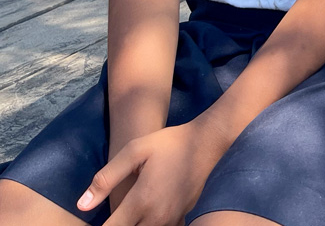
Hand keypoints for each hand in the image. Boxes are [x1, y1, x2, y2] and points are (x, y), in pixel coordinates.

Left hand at [77, 121, 226, 224]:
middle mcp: (156, 217)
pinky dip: (150, 224)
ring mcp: (171, 219)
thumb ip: (107, 178)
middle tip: (114, 216)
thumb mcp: (135, 150)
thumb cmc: (168, 143)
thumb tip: (82, 205)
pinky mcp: (182, 217)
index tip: (94, 223)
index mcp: (141, 201)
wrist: (206, 142)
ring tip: (128, 214)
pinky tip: (147, 214)